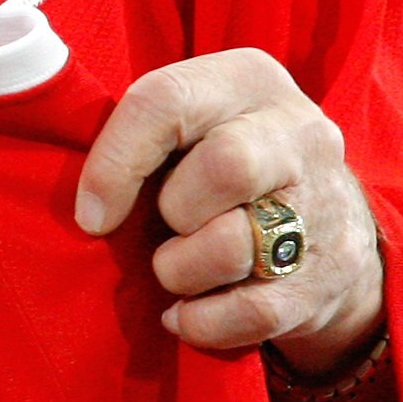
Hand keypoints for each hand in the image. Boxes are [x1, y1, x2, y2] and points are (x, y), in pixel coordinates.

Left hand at [76, 47, 385, 375]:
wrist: (326, 222)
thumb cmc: (213, 163)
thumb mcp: (185, 123)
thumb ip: (136, 133)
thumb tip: (71, 190)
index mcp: (246, 79)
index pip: (166, 101)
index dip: (115, 162)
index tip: (89, 214)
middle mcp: (297, 132)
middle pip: (227, 166)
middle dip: (173, 210)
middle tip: (161, 228)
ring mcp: (324, 202)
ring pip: (239, 242)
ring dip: (183, 269)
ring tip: (173, 269)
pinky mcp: (331, 273)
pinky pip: (256, 310)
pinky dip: (204, 322)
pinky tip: (184, 315)